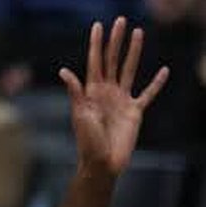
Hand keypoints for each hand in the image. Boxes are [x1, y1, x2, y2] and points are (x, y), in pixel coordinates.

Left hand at [59, 17, 168, 176]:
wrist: (102, 164)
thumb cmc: (87, 143)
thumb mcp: (80, 115)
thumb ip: (76, 92)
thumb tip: (64, 71)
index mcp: (92, 93)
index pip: (94, 63)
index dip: (96, 44)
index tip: (98, 26)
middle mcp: (107, 93)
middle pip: (112, 61)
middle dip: (115, 41)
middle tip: (120, 21)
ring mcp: (121, 101)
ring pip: (129, 70)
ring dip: (134, 52)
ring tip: (138, 33)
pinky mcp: (134, 112)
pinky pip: (148, 94)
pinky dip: (156, 84)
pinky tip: (164, 71)